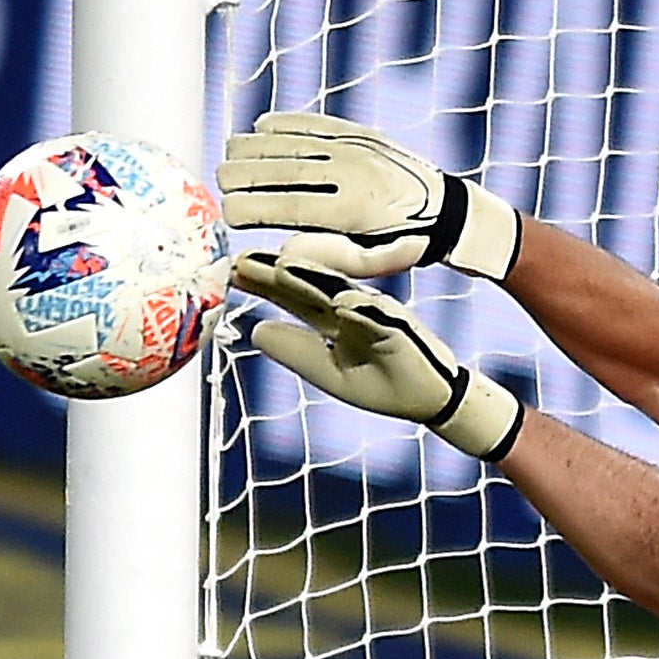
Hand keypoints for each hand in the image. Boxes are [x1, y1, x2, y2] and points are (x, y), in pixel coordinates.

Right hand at [219, 111, 522, 281]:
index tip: (226, 213)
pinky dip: (284, 124)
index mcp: (353, 212)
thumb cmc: (403, 245)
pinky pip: (312, 123)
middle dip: (244, 175)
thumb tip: (284, 248)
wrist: (449, 209)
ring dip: (255, 147)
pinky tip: (260, 128)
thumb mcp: (371, 263)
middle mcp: (351, 173)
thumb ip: (328, 257)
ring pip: (292, 142)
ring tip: (229, 157)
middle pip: (283, 170)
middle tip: (218, 183)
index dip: (252, 208)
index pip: (290, 206)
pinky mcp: (358, 133)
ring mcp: (354, 148)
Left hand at [233, 250, 524, 462]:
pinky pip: (379, 316)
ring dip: (313, 278)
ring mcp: (374, 314)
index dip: (261, 283)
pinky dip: (361, 309)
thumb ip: (295, 350)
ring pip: (339, 291)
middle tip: (242, 258)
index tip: (229, 271)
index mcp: (331, 317)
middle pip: (308, 285)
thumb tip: (255, 330)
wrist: (429, 399)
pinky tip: (341, 301)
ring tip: (282, 267)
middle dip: (276, 272)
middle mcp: (350, 307)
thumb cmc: (380, 384)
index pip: (291, 295)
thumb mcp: (328, 371)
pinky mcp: (400, 328)